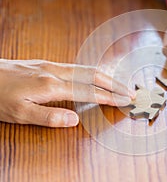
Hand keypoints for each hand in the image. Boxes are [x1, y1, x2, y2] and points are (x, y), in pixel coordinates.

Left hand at [0, 59, 134, 126]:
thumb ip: (49, 117)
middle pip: (92, 75)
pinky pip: (76, 67)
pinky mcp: (46, 63)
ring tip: (119, 83)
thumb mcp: (19, 114)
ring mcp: (51, 65)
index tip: (125, 99)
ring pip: (85, 69)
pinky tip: (95, 75)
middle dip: (114, 83)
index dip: (109, 96)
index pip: (88, 91)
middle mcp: (55, 72)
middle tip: (130, 91)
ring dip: (105, 76)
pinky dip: (92, 72)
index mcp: (51, 86)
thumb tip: (75, 119)